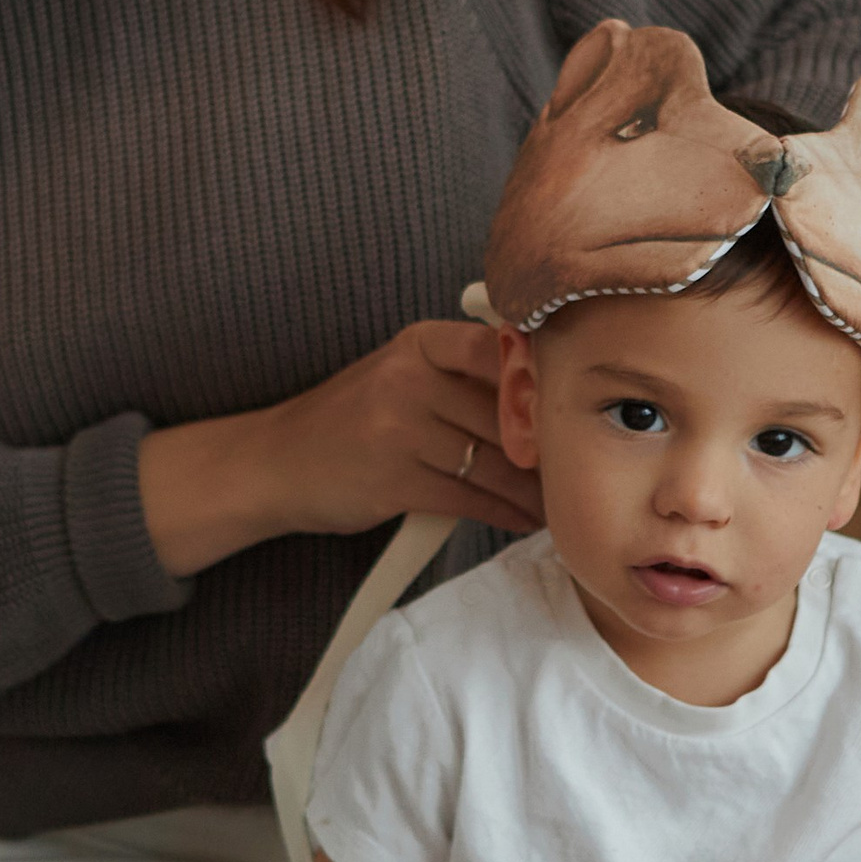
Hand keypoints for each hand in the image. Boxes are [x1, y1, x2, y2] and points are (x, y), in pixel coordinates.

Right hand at [140, 322, 541, 576]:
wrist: (277, 463)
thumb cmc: (354, 421)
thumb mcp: (400, 374)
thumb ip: (462, 374)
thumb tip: (546, 393)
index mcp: (418, 344)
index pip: (499, 347)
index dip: (543, 377)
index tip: (576, 402)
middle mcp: (408, 379)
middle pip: (505, 412)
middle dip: (548, 446)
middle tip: (583, 464)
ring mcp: (398, 430)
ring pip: (494, 461)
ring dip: (535, 488)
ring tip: (560, 499)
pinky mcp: (393, 481)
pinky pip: (471, 498)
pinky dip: (505, 512)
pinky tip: (523, 517)